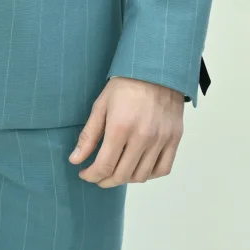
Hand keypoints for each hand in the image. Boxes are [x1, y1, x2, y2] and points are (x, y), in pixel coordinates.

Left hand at [68, 76, 184, 186]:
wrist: (156, 69)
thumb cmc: (126, 85)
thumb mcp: (101, 106)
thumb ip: (89, 135)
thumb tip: (75, 160)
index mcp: (121, 127)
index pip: (104, 166)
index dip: (91, 175)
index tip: (85, 174)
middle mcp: (143, 137)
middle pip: (122, 175)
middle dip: (105, 180)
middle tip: (98, 175)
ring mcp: (161, 139)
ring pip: (141, 176)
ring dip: (125, 179)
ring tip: (116, 171)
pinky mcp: (174, 139)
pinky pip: (162, 169)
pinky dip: (148, 174)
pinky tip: (137, 167)